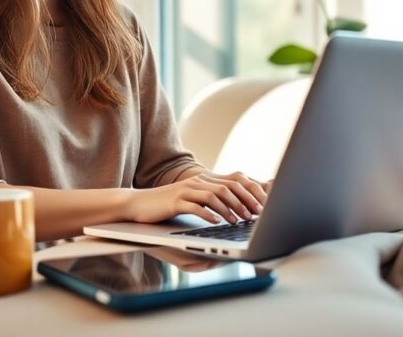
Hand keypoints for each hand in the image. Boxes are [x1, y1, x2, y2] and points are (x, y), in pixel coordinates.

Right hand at [125, 171, 268, 224]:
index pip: (234, 182)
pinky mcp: (175, 201)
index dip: (250, 193)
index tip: (263, 207)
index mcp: (205, 180)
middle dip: (245, 201)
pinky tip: (216, 223)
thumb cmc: (168, 205)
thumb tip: (235, 209)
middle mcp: (198, 182)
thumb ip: (211, 200)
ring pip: (214, 195)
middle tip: (255, 215)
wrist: (139, 204)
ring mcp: (186, 190)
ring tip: (238, 221)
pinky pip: (196, 206)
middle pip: (228, 187)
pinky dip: (208, 214)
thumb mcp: (192, 199)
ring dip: (229, 209)